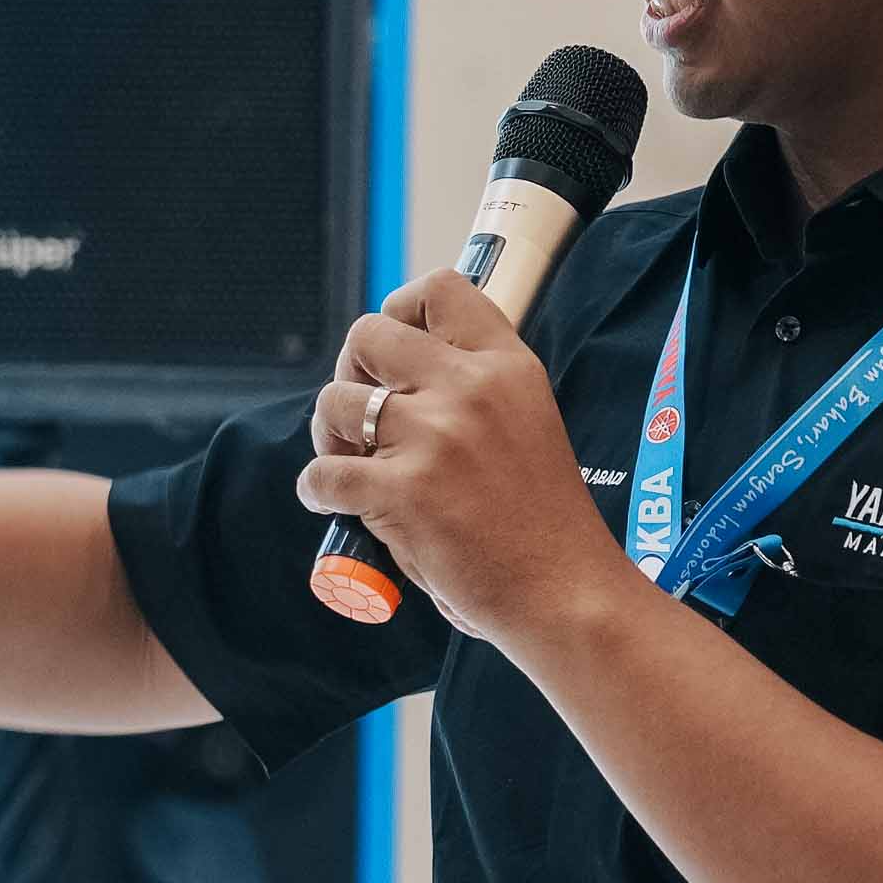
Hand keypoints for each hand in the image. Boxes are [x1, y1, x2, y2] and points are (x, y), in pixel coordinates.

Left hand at [296, 271, 634, 653]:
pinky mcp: (402, 491)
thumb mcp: (528, 422)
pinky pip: (322, 475)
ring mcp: (434, 437)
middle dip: (351, 371)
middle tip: (361, 416)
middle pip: (367, 335)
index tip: (391, 353)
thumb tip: (393, 376)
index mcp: (507, 365)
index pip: (438, 290)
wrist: (565, 593)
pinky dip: (317, 492)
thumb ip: (474, 389)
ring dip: (329, 434)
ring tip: (350, 464)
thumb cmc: (543, 521)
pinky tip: (334, 505)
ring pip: (334, 402)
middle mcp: (470, 388)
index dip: (398, 310)